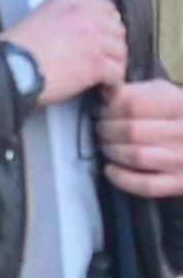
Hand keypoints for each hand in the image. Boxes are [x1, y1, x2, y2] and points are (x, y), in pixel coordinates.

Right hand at [3, 0, 127, 106]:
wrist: (7, 69)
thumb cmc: (12, 52)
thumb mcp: (34, 20)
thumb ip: (58, 20)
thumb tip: (71, 36)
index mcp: (67, 2)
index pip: (104, 7)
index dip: (108, 24)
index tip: (105, 37)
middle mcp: (83, 15)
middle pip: (116, 29)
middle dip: (113, 46)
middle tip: (107, 60)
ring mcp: (92, 38)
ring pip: (120, 51)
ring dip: (115, 66)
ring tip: (107, 81)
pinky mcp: (95, 62)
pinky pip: (117, 74)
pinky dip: (114, 86)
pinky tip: (106, 93)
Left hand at [102, 78, 182, 197]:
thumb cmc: (176, 114)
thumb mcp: (162, 93)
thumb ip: (134, 92)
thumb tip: (105, 92)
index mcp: (180, 105)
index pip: (132, 106)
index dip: (109, 110)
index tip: (103, 112)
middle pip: (132, 131)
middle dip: (107, 131)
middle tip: (101, 131)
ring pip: (136, 156)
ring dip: (112, 151)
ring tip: (107, 146)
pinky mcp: (179, 182)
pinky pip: (146, 185)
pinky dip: (122, 178)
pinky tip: (110, 169)